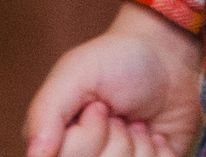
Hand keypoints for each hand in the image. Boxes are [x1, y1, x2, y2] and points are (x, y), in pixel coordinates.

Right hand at [25, 4, 204, 156]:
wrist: (169, 58)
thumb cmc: (118, 60)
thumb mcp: (77, 71)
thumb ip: (47, 111)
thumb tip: (35, 155)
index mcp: (58, 143)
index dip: (89, 136)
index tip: (98, 108)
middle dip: (116, 140)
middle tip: (117, 115)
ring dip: (140, 146)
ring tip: (136, 124)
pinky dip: (162, 153)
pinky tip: (156, 136)